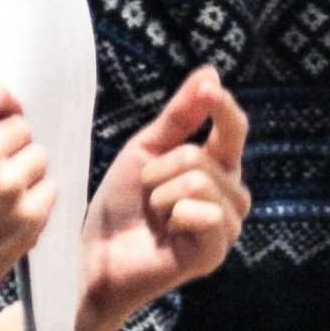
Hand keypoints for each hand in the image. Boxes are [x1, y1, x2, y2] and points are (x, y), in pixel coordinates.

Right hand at [0, 86, 52, 330]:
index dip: (1, 105)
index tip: (2, 116)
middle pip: (21, 126)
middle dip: (10, 143)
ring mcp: (8, 186)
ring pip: (39, 157)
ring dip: (26, 171)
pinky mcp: (30, 217)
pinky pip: (51, 189)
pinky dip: (37, 198)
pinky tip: (10, 215)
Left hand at [80, 66, 251, 330]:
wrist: (95, 256)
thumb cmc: (119, 208)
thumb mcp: (145, 151)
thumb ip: (180, 116)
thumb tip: (211, 74)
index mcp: (215, 171)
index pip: (234, 131)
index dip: (222, 107)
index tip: (208, 88)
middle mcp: (228, 198)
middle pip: (203, 156)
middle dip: (160, 168)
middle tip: (146, 193)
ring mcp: (225, 228)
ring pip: (200, 181)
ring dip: (160, 193)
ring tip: (153, 214)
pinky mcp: (215, 253)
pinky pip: (205, 213)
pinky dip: (173, 214)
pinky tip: (165, 231)